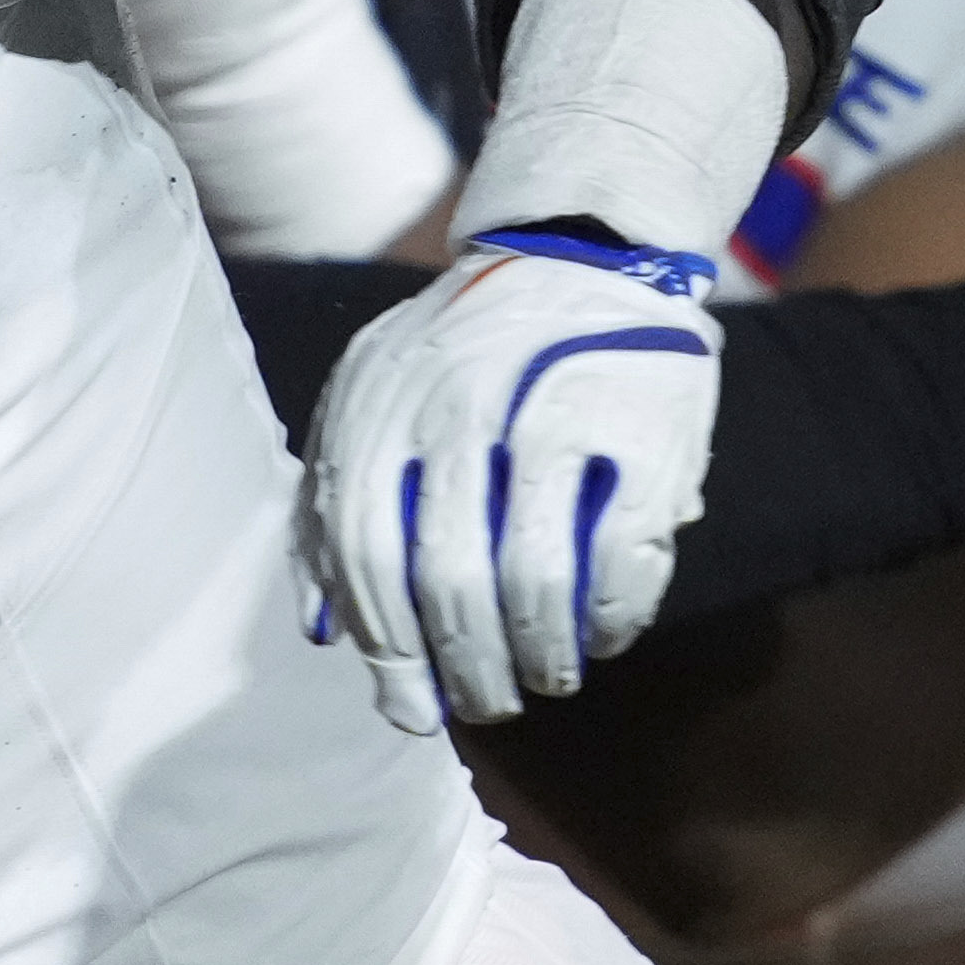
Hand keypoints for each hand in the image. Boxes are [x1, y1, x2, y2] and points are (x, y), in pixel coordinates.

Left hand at [302, 217, 723, 735]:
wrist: (579, 258)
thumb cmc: (461, 357)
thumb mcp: (373, 402)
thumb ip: (336, 503)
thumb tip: (322, 631)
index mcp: (383, 406)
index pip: (366, 551)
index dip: (388, 648)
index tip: (411, 705)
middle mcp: (460, 406)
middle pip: (449, 577)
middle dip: (468, 669)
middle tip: (485, 706)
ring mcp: (555, 413)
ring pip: (535, 576)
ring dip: (539, 656)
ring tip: (544, 680)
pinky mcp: (642, 426)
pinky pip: (622, 555)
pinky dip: (611, 617)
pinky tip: (602, 637)